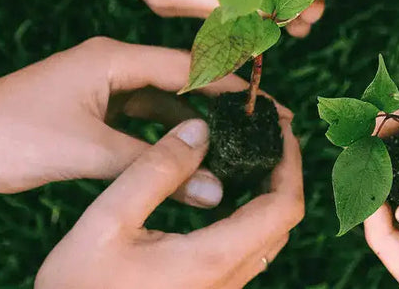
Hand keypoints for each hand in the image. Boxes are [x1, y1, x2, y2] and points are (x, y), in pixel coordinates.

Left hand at [0, 37, 239, 201]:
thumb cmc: (12, 137)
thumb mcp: (88, 151)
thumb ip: (152, 168)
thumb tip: (213, 188)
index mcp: (113, 58)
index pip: (186, 64)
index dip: (228, 83)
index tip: (264, 101)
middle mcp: (112, 64)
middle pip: (178, 78)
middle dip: (217, 101)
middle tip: (259, 119)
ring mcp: (101, 86)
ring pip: (160, 100)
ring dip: (191, 120)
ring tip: (231, 137)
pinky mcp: (91, 108)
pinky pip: (139, 117)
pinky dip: (162, 134)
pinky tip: (186, 152)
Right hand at [36, 116, 303, 288]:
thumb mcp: (107, 222)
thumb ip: (156, 172)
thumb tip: (201, 128)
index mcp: (212, 259)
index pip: (284, 207)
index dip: (291, 162)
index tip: (282, 126)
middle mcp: (227, 280)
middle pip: (283, 221)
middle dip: (282, 171)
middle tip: (265, 132)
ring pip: (268, 237)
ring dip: (267, 192)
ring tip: (245, 151)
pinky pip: (247, 250)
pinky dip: (249, 213)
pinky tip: (221, 189)